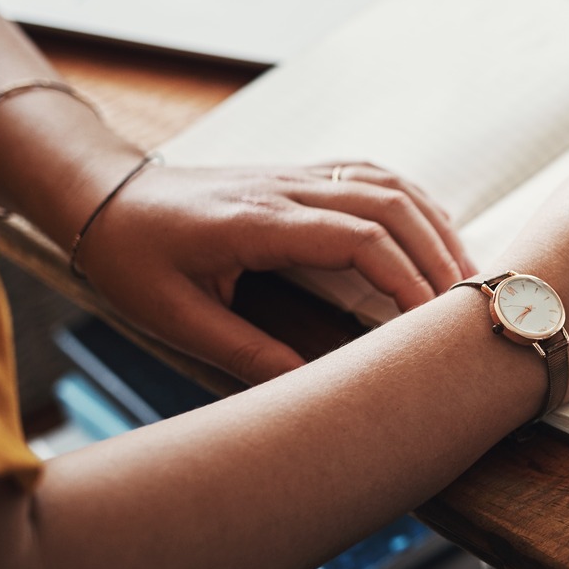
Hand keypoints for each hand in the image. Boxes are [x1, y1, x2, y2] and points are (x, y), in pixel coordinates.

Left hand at [76, 161, 476, 383]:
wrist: (101, 195)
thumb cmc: (131, 257)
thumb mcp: (173, 317)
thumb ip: (244, 353)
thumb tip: (309, 393)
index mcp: (256, 221)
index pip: (357, 238)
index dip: (404, 277)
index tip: (430, 323)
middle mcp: (285, 188)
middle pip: (388, 204)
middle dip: (437, 253)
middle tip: (467, 305)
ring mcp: (294, 174)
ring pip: (388, 184)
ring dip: (433, 226)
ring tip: (464, 273)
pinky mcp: (298, 174)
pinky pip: (371, 175)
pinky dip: (413, 202)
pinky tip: (431, 232)